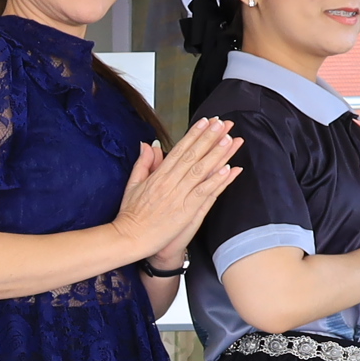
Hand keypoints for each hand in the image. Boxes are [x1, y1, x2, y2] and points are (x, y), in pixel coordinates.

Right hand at [112, 117, 242, 263]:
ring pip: (200, 170)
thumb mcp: (132, 185)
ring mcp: (178, 196)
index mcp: (158, 175)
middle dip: (209, 138)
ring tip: (229, 139)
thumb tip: (147, 145)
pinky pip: (203, 192)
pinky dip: (215, 180)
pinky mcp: (185, 210)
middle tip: (223, 124)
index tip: (206, 122)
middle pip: (192, 155)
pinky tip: (227, 169)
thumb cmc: (131, 215)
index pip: (179, 150)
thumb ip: (142, 163)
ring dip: (216, 154)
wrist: (130, 238)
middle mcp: (169, 182)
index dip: (194, 134)